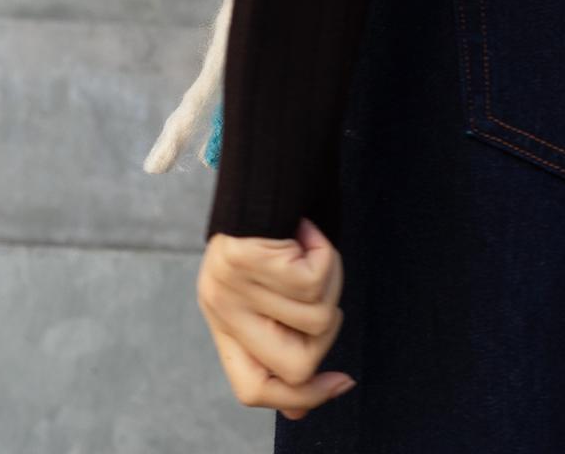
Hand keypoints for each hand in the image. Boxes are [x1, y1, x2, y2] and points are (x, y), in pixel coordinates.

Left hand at [198, 215, 355, 420]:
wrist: (263, 163)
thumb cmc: (275, 227)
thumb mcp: (271, 290)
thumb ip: (281, 340)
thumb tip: (304, 401)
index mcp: (224, 322)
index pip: (252, 390)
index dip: (302, 398)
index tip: (342, 382)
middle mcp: (221, 308)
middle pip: (295, 365)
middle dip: (328, 329)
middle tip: (324, 285)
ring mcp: (231, 285)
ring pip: (316, 317)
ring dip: (331, 280)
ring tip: (311, 247)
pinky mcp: (247, 258)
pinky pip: (315, 279)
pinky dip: (325, 251)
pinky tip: (307, 230)